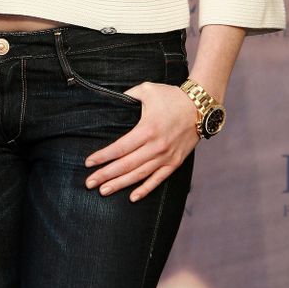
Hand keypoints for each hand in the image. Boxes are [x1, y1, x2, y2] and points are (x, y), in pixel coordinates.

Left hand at [84, 82, 198, 200]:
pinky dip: (145, 189)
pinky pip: (158, 179)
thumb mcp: (146, 90)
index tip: (88, 163)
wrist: (200, 106)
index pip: (120, 148)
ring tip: (104, 191)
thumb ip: (127, 96)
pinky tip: (132, 197)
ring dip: (121, 184)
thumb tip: (111, 100)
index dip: (103, 157)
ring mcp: (166, 157)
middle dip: (106, 175)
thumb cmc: (171, 96)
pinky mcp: (175, 162)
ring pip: (139, 175)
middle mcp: (156, 147)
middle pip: (126, 165)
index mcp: (147, 129)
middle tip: (89, 183)